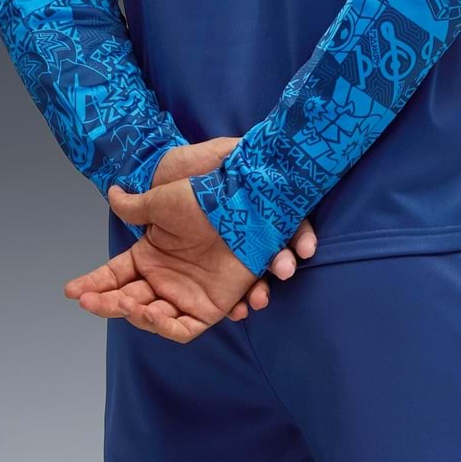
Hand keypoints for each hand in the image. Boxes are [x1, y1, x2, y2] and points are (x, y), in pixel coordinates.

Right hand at [63, 150, 315, 341]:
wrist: (242, 203)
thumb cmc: (203, 198)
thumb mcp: (161, 200)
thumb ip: (135, 206)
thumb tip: (113, 193)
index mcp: (150, 256)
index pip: (115, 276)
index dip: (94, 284)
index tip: (72, 292)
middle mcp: (166, 279)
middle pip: (129, 299)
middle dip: (108, 303)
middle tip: (91, 302)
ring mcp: (187, 295)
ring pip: (152, 317)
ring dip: (134, 315)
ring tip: (124, 305)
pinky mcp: (211, 308)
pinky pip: (184, 328)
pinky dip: (166, 326)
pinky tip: (150, 314)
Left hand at [151, 138, 315, 290]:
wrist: (155, 177)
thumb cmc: (188, 166)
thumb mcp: (213, 154)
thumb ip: (232, 153)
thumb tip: (260, 151)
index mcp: (255, 210)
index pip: (289, 225)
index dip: (302, 237)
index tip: (306, 248)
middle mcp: (248, 239)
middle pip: (274, 258)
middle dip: (283, 265)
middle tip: (285, 269)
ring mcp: (231, 262)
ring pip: (254, 282)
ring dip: (261, 292)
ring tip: (259, 298)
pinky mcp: (209, 284)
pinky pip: (228, 298)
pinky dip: (235, 306)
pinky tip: (238, 310)